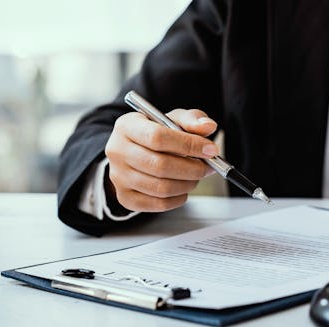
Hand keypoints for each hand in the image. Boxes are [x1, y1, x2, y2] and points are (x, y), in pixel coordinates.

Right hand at [105, 109, 219, 211]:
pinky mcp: (125, 197)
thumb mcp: (173, 119)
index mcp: (127, 126)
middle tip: (207, 167)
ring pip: (160, 188)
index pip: (158, 138)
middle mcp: (117, 151)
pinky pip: (158, 204)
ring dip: (187, 184)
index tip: (210, 150)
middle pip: (160, 165)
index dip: (189, 145)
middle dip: (192, 169)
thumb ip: (192, 120)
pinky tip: (183, 189)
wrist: (136, 152)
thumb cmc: (157, 134)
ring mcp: (119, 176)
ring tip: (196, 176)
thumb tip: (208, 126)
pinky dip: (178, 199)